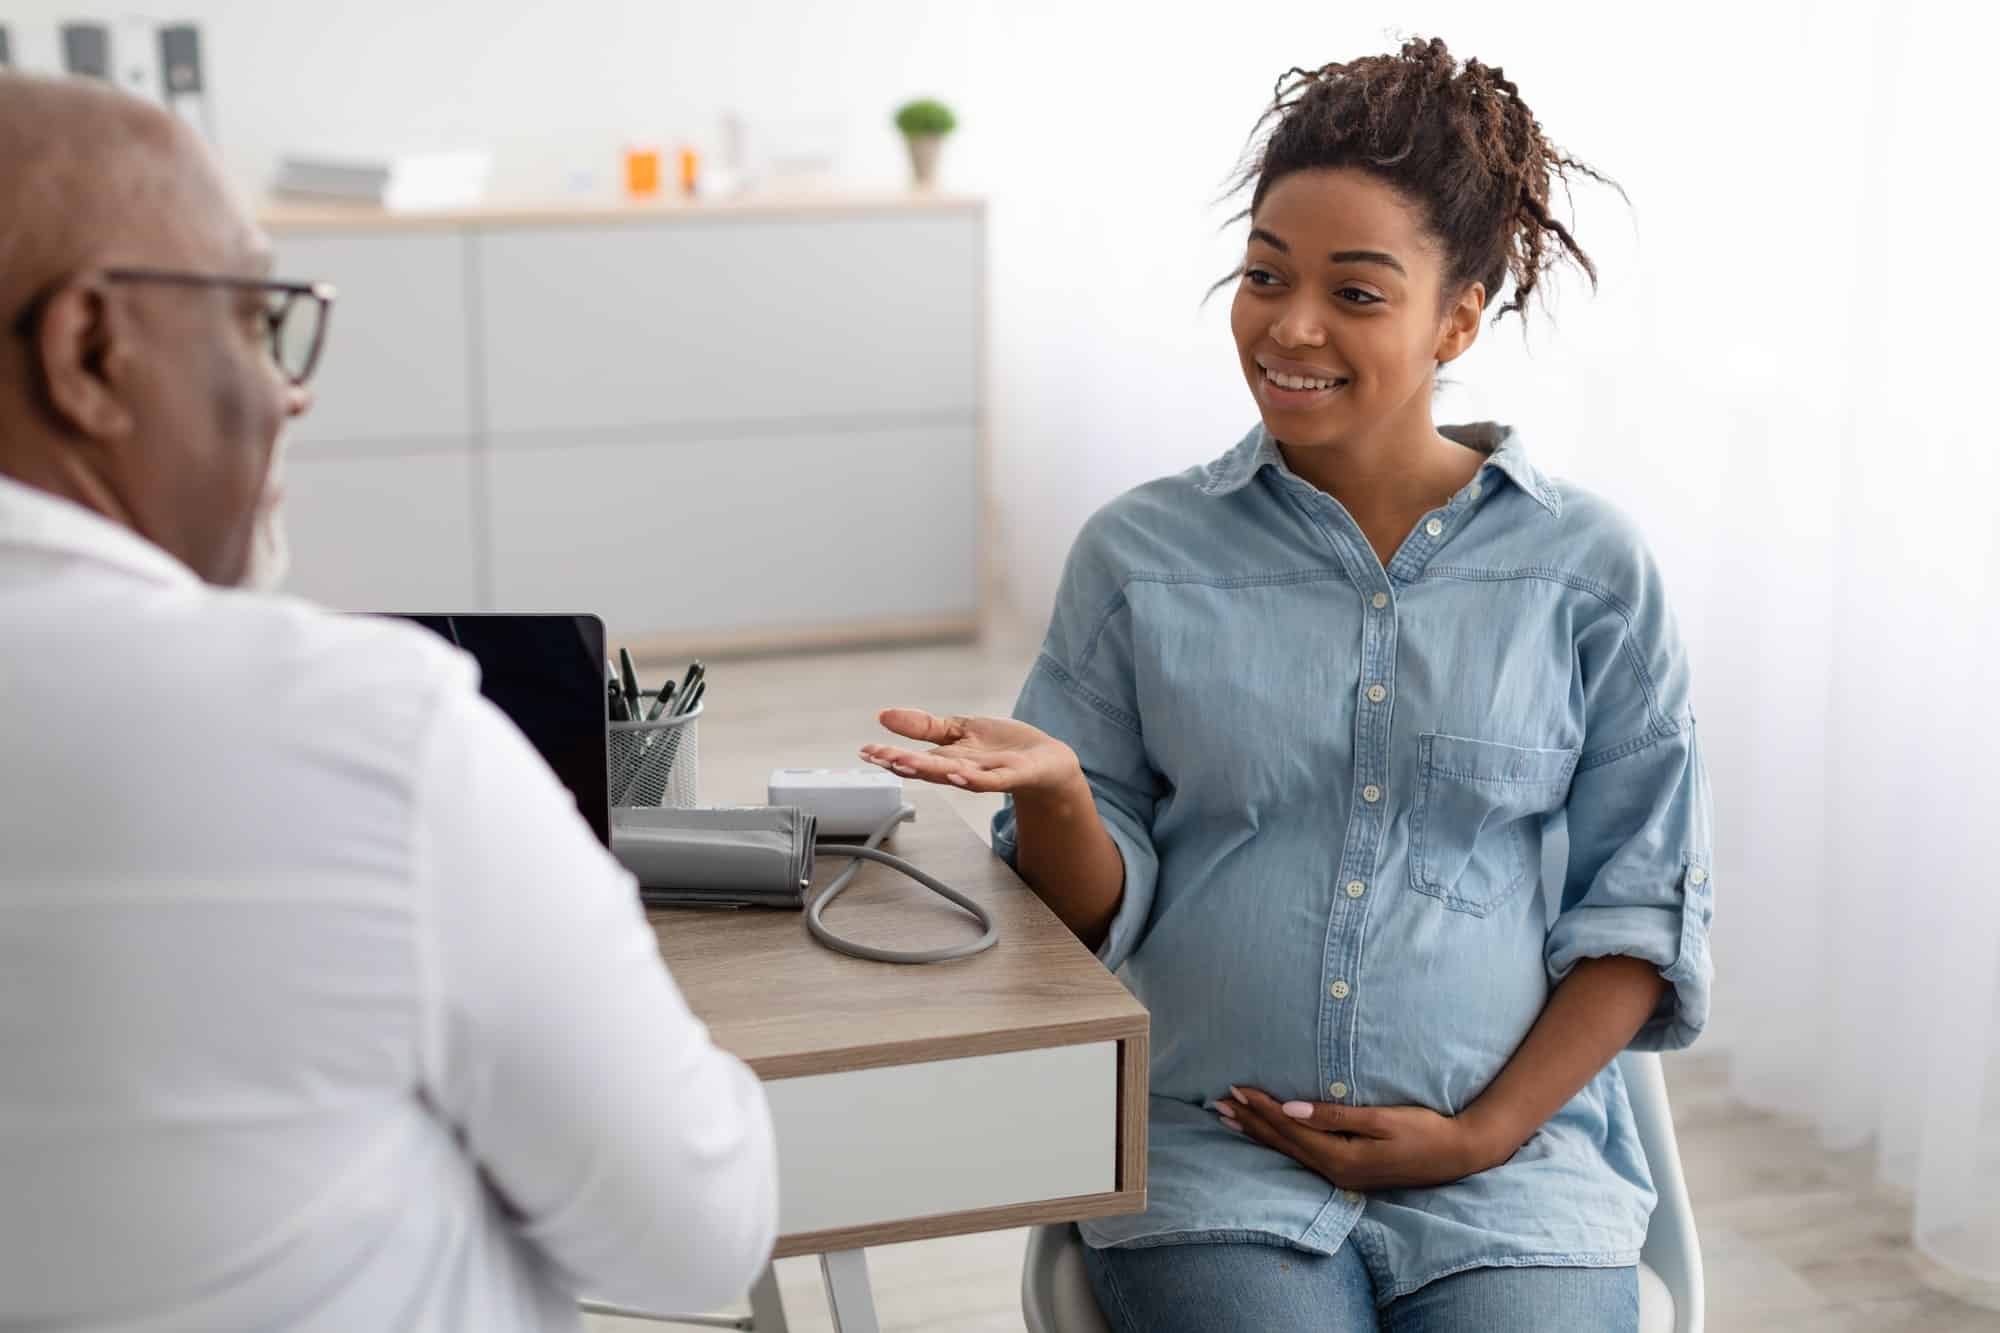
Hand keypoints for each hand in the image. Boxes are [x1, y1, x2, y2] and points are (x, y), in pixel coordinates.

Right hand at [860, 709, 1081, 795]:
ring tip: (906, 764)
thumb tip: (883, 715)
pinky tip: (957, 772)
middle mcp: (963, 769)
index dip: (889, 756)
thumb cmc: (1003, 747)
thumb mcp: (959, 729)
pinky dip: (974, 778)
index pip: (914, 759)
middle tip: (879, 758)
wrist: (1047, 762)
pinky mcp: (1013, 775)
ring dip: (931, 771)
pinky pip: (991, 780)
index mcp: (949, 758)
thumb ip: (924, 726)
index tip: (865, 751)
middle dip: (903, 764)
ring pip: (955, 775)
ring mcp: (988, 774)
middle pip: (929, 769)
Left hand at [1216, 1085, 1504, 1192]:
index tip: (1235, 1088)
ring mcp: (1340, 1175)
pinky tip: (1269, 1137)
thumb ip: (1334, 1115)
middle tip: (1218, 1103)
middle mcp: (1334, 1171)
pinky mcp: (1348, 1171)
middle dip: (1250, 1122)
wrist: (1458, 1155)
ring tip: (1230, 1120)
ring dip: (1259, 1134)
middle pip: (1282, 1143)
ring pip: (1288, 1152)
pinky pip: (1302, 1155)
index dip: (1261, 1108)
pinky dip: (1280, 1142)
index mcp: (1340, 1158)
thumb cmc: (1423, 1131)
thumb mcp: (1381, 1119)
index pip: (1289, 1129)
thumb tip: (1289, 1108)